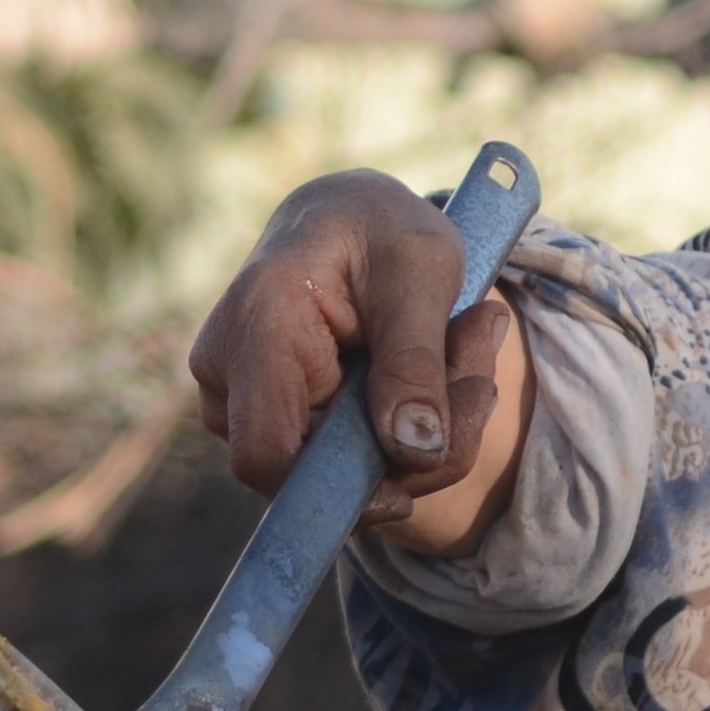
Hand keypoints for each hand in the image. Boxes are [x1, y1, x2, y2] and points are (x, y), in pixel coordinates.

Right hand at [184, 170, 531, 554]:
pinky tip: (439, 373)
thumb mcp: (420, 270)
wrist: (352, 220)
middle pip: (318, 474)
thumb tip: (414, 451)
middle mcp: (230, 375)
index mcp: (256, 325)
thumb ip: (415, 359)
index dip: (335, 490)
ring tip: (465, 347)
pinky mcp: (278, 424)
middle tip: (479, 370)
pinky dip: (409, 433)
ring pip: (344, 476)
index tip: (413, 479)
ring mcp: (246, 406)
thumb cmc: (382, 230)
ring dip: (426, 435)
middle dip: (417, 445)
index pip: (266, 454)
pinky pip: (351, 465)